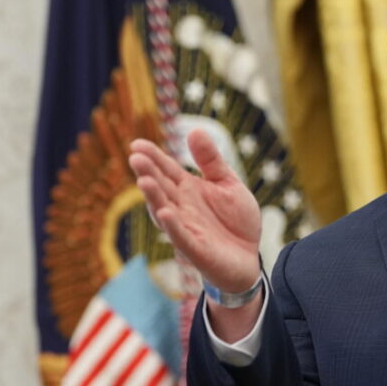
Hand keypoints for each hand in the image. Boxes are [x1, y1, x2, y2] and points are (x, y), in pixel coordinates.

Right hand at [128, 129, 261, 292]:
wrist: (250, 256)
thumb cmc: (236, 220)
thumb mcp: (228, 183)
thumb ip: (211, 160)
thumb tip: (195, 130)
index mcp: (188, 189)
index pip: (167, 170)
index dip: (153, 157)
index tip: (137, 143)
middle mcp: (182, 207)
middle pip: (162, 188)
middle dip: (149, 173)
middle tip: (136, 157)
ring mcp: (186, 228)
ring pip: (165, 211)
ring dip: (154, 198)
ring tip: (145, 180)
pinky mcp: (196, 249)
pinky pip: (181, 237)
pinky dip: (173, 226)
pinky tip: (166, 213)